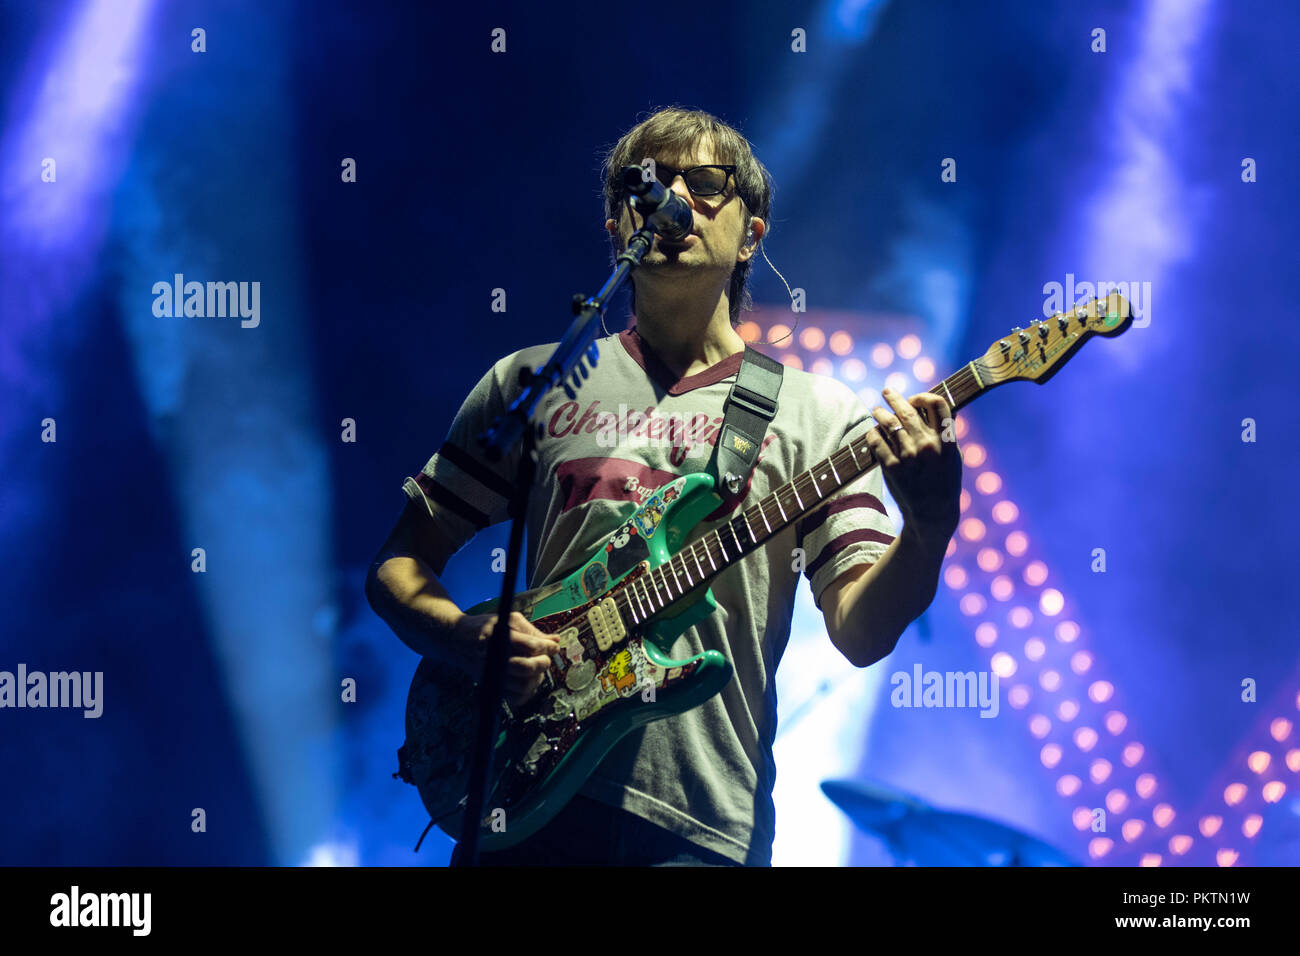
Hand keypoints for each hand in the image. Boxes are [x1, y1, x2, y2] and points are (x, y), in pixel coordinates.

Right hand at [453, 611, 560, 708]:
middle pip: (527, 667)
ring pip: (522, 685)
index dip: (547, 647)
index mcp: (499, 638)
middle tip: (546, 658)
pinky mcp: (490, 686)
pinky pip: (513, 698)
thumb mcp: (508, 620)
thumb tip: (555, 640)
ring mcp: (491, 675)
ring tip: (538, 669)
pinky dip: (526, 693)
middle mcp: (494, 659)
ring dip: (536, 679)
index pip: (531, 646)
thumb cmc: (485, 627)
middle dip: (543, 663)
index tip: (554, 646)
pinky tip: (528, 682)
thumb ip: (533, 631)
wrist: (456, 640)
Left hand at [863, 387, 961, 544]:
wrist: (933, 514)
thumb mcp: (954, 457)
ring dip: (880, 413)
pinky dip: (873, 433)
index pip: (937, 404)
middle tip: (886, 392)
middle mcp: (928, 447)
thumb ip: (946, 432)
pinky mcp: (892, 468)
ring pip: (889, 423)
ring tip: (876, 410)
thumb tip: (935, 406)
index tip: (914, 398)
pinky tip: (873, 431)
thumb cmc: (945, 483)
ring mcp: (909, 457)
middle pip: (907, 410)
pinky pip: (877, 441)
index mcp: (947, 441)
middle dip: (894, 397)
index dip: (923, 396)